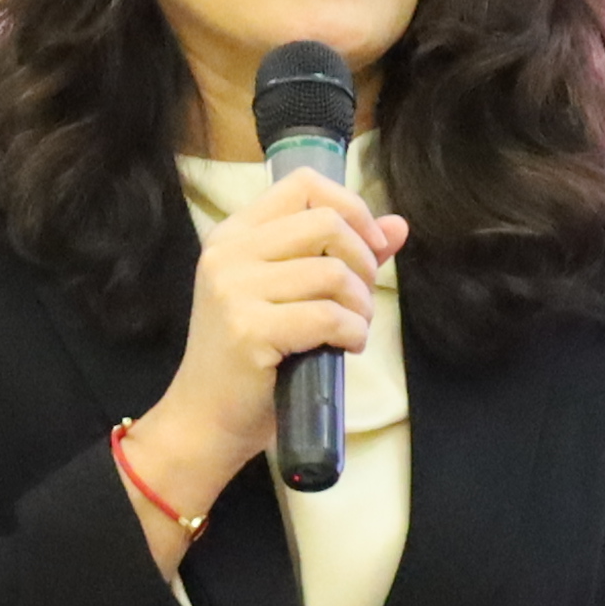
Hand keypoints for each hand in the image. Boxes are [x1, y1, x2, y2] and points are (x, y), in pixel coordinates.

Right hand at [124, 177, 399, 564]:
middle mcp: (228, 252)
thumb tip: (399, 226)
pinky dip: (352, 332)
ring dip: (361, 305)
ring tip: (352, 329)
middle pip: (327, 222)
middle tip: (361, 300)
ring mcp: (233, 289)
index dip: (351, 207)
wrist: (205, 421)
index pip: (303, 184)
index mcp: (234, 234)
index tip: (369, 245)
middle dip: (363, 260)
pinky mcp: (249, 329)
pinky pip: (328, 315)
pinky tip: (345, 347)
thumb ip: (341, 255)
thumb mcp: (290, 297)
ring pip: (332, 271)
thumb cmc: (252, 360)